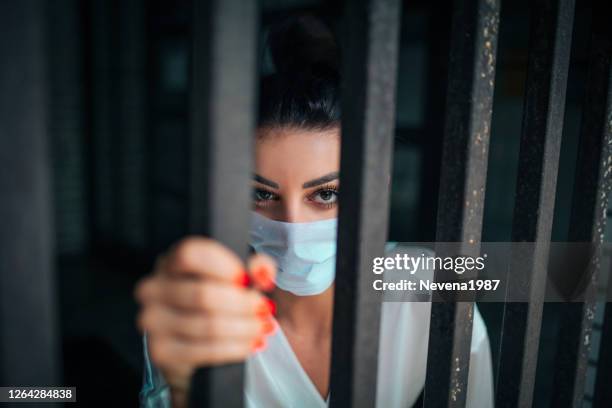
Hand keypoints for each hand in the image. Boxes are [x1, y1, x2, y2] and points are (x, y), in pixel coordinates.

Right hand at [135, 237, 276, 406]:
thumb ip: (254, 267)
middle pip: (203, 294)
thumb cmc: (216, 302)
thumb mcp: (236, 278)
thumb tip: (262, 271)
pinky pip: (204, 350)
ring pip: (208, 324)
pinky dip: (234, 348)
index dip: (223, 266)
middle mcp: (155, 288)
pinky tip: (249, 344)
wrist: (193, 345)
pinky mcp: (161, 351)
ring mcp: (154, 320)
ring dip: (244, 328)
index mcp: (172, 262)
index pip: (190, 255)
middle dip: (242, 303)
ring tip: (262, 327)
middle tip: (264, 308)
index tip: (246, 279)